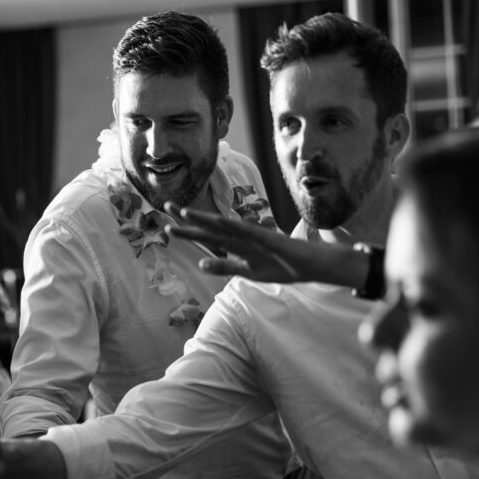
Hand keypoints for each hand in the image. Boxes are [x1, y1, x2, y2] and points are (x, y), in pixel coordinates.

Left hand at [166, 202, 312, 282]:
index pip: (208, 236)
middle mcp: (243, 237)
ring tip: (185, 212)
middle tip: (165, 207)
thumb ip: (225, 267)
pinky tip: (219, 224)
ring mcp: (256, 237)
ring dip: (205, 220)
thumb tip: (201, 262)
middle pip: (211, 227)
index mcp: (237, 245)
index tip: (168, 225)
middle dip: (189, 219)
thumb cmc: (281, 266)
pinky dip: (234, 229)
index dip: (189, 231)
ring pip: (226, 227)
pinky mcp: (269, 240)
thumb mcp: (247, 272)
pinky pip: (250, 234)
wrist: (313, 264)